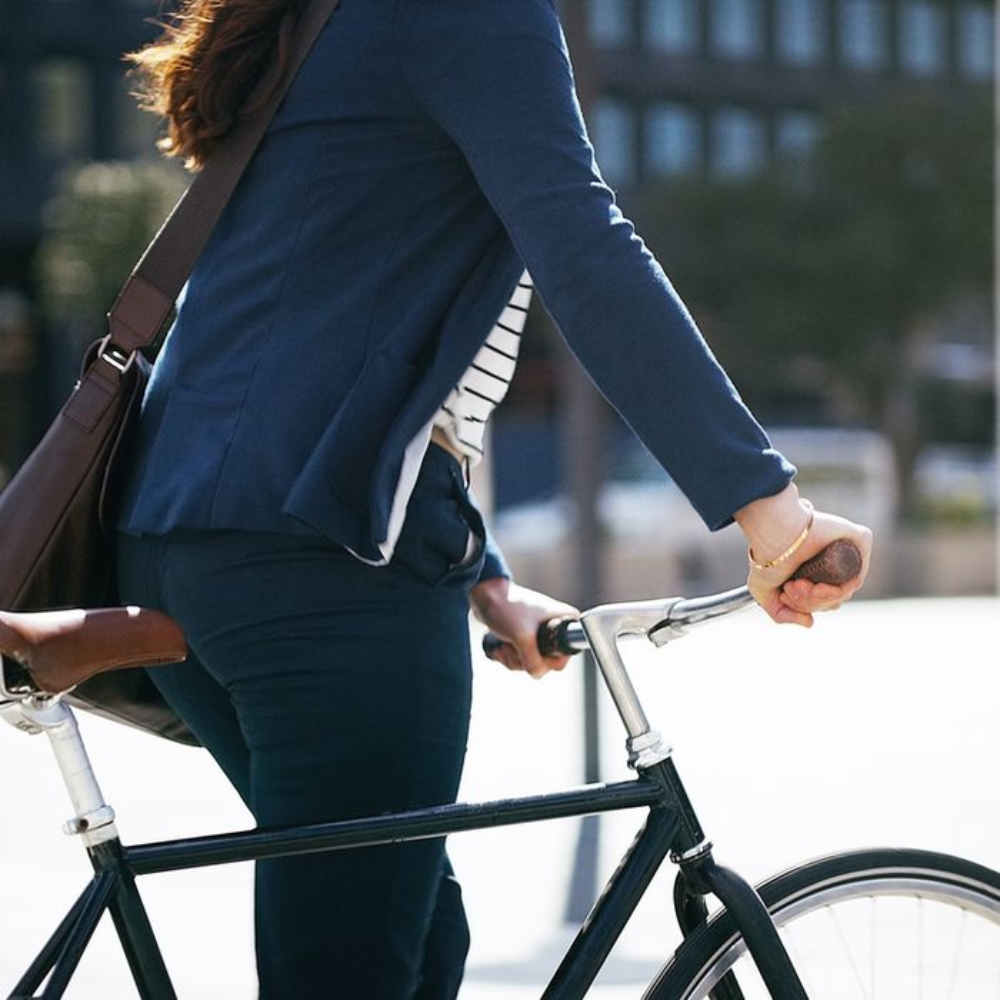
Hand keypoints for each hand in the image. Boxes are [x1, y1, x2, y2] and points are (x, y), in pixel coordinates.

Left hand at [470, 577, 579, 677]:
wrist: (485, 596)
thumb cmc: (507, 608)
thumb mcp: (523, 638)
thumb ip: (534, 661)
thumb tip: (537, 673)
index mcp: (565, 621)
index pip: (565, 655)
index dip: (547, 659)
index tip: (531, 648)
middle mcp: (557, 627)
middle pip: (546, 662)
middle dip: (524, 660)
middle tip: (514, 647)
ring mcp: (541, 634)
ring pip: (532, 662)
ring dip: (513, 658)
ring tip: (504, 645)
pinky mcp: (526, 638)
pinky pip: (521, 658)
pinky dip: (509, 656)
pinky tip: (500, 647)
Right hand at [735, 484, 872, 627]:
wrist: (772, 534)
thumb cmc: (766, 555)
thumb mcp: (764, 592)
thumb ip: (782, 614)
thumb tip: (810, 622)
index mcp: (816, 569)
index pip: (825, 599)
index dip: (806, 604)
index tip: (786, 594)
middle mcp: (833, 561)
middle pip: (835, 598)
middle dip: (810, 601)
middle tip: (791, 587)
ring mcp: (848, 551)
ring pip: (845, 591)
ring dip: (818, 597)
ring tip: (797, 584)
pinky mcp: (860, 539)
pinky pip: (857, 575)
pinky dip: (838, 588)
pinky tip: (816, 585)